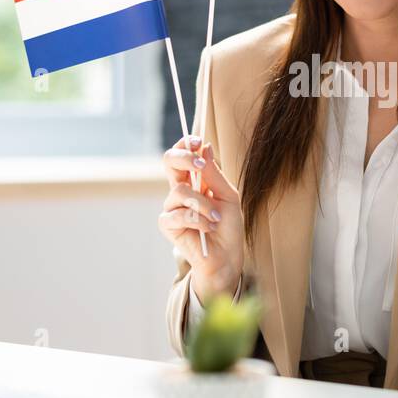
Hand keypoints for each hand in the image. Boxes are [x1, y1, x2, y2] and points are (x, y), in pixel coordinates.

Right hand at [158, 135, 244, 303]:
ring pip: (179, 191)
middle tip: (198, 163)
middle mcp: (180, 190)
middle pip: (169, 162)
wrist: (226, 256)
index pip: (182, 155)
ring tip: (215, 218)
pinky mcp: (168, 225)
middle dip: (183, 157)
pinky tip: (209, 228)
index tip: (197, 140)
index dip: (186, 144)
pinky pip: (178, 214)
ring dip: (202, 204)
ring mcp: (172, 207)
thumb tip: (205, 147)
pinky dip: (198, 221)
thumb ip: (214, 174)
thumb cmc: (228, 226)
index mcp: (194, 180)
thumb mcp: (228, 196)